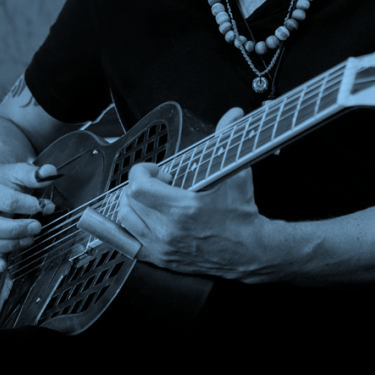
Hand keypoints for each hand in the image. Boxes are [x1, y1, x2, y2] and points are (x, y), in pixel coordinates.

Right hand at [0, 161, 57, 272]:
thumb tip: (50, 172)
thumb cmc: (5, 181)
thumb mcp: (19, 172)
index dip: (27, 205)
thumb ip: (35, 174)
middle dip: (17, 230)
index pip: (6, 201)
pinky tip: (3, 265)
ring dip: (9, 246)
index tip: (42, 207)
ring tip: (29, 240)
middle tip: (37, 227)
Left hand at [116, 108, 277, 280]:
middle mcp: (168, 231)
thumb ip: (228, 140)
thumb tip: (233, 115)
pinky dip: (126, 229)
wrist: (249, 250)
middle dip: (139, 185)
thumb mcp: (235, 174)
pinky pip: (127, 244)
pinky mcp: (161, 259)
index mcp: (183, 209)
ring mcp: (162, 247)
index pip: (138, 187)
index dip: (142, 172)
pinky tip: (137, 219)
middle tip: (157, 184)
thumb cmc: (241, 215)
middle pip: (128, 201)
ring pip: (124, 220)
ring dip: (132, 204)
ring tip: (148, 199)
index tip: (156, 171)